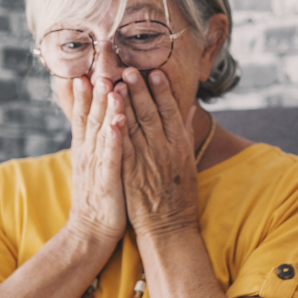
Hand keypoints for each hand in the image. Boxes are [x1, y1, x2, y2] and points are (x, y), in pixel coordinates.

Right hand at [66, 76, 125, 244]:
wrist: (91, 231)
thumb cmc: (101, 197)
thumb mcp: (98, 164)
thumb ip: (102, 141)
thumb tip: (106, 120)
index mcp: (86, 148)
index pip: (84, 114)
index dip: (85, 92)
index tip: (87, 67)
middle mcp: (88, 153)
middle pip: (90, 115)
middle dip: (95, 89)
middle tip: (99, 63)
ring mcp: (96, 166)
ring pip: (100, 131)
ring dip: (105, 107)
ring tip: (109, 84)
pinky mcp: (108, 181)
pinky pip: (112, 156)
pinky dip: (114, 139)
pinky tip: (118, 122)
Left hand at [115, 68, 200, 237]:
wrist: (169, 230)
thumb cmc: (181, 197)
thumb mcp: (189, 163)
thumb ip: (187, 134)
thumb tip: (190, 109)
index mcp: (180, 146)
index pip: (170, 112)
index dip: (162, 91)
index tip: (154, 71)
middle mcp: (164, 151)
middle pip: (150, 114)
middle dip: (139, 90)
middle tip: (129, 68)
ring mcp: (147, 163)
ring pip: (134, 127)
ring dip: (124, 103)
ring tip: (115, 82)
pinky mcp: (130, 175)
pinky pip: (121, 148)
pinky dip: (114, 131)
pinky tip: (107, 116)